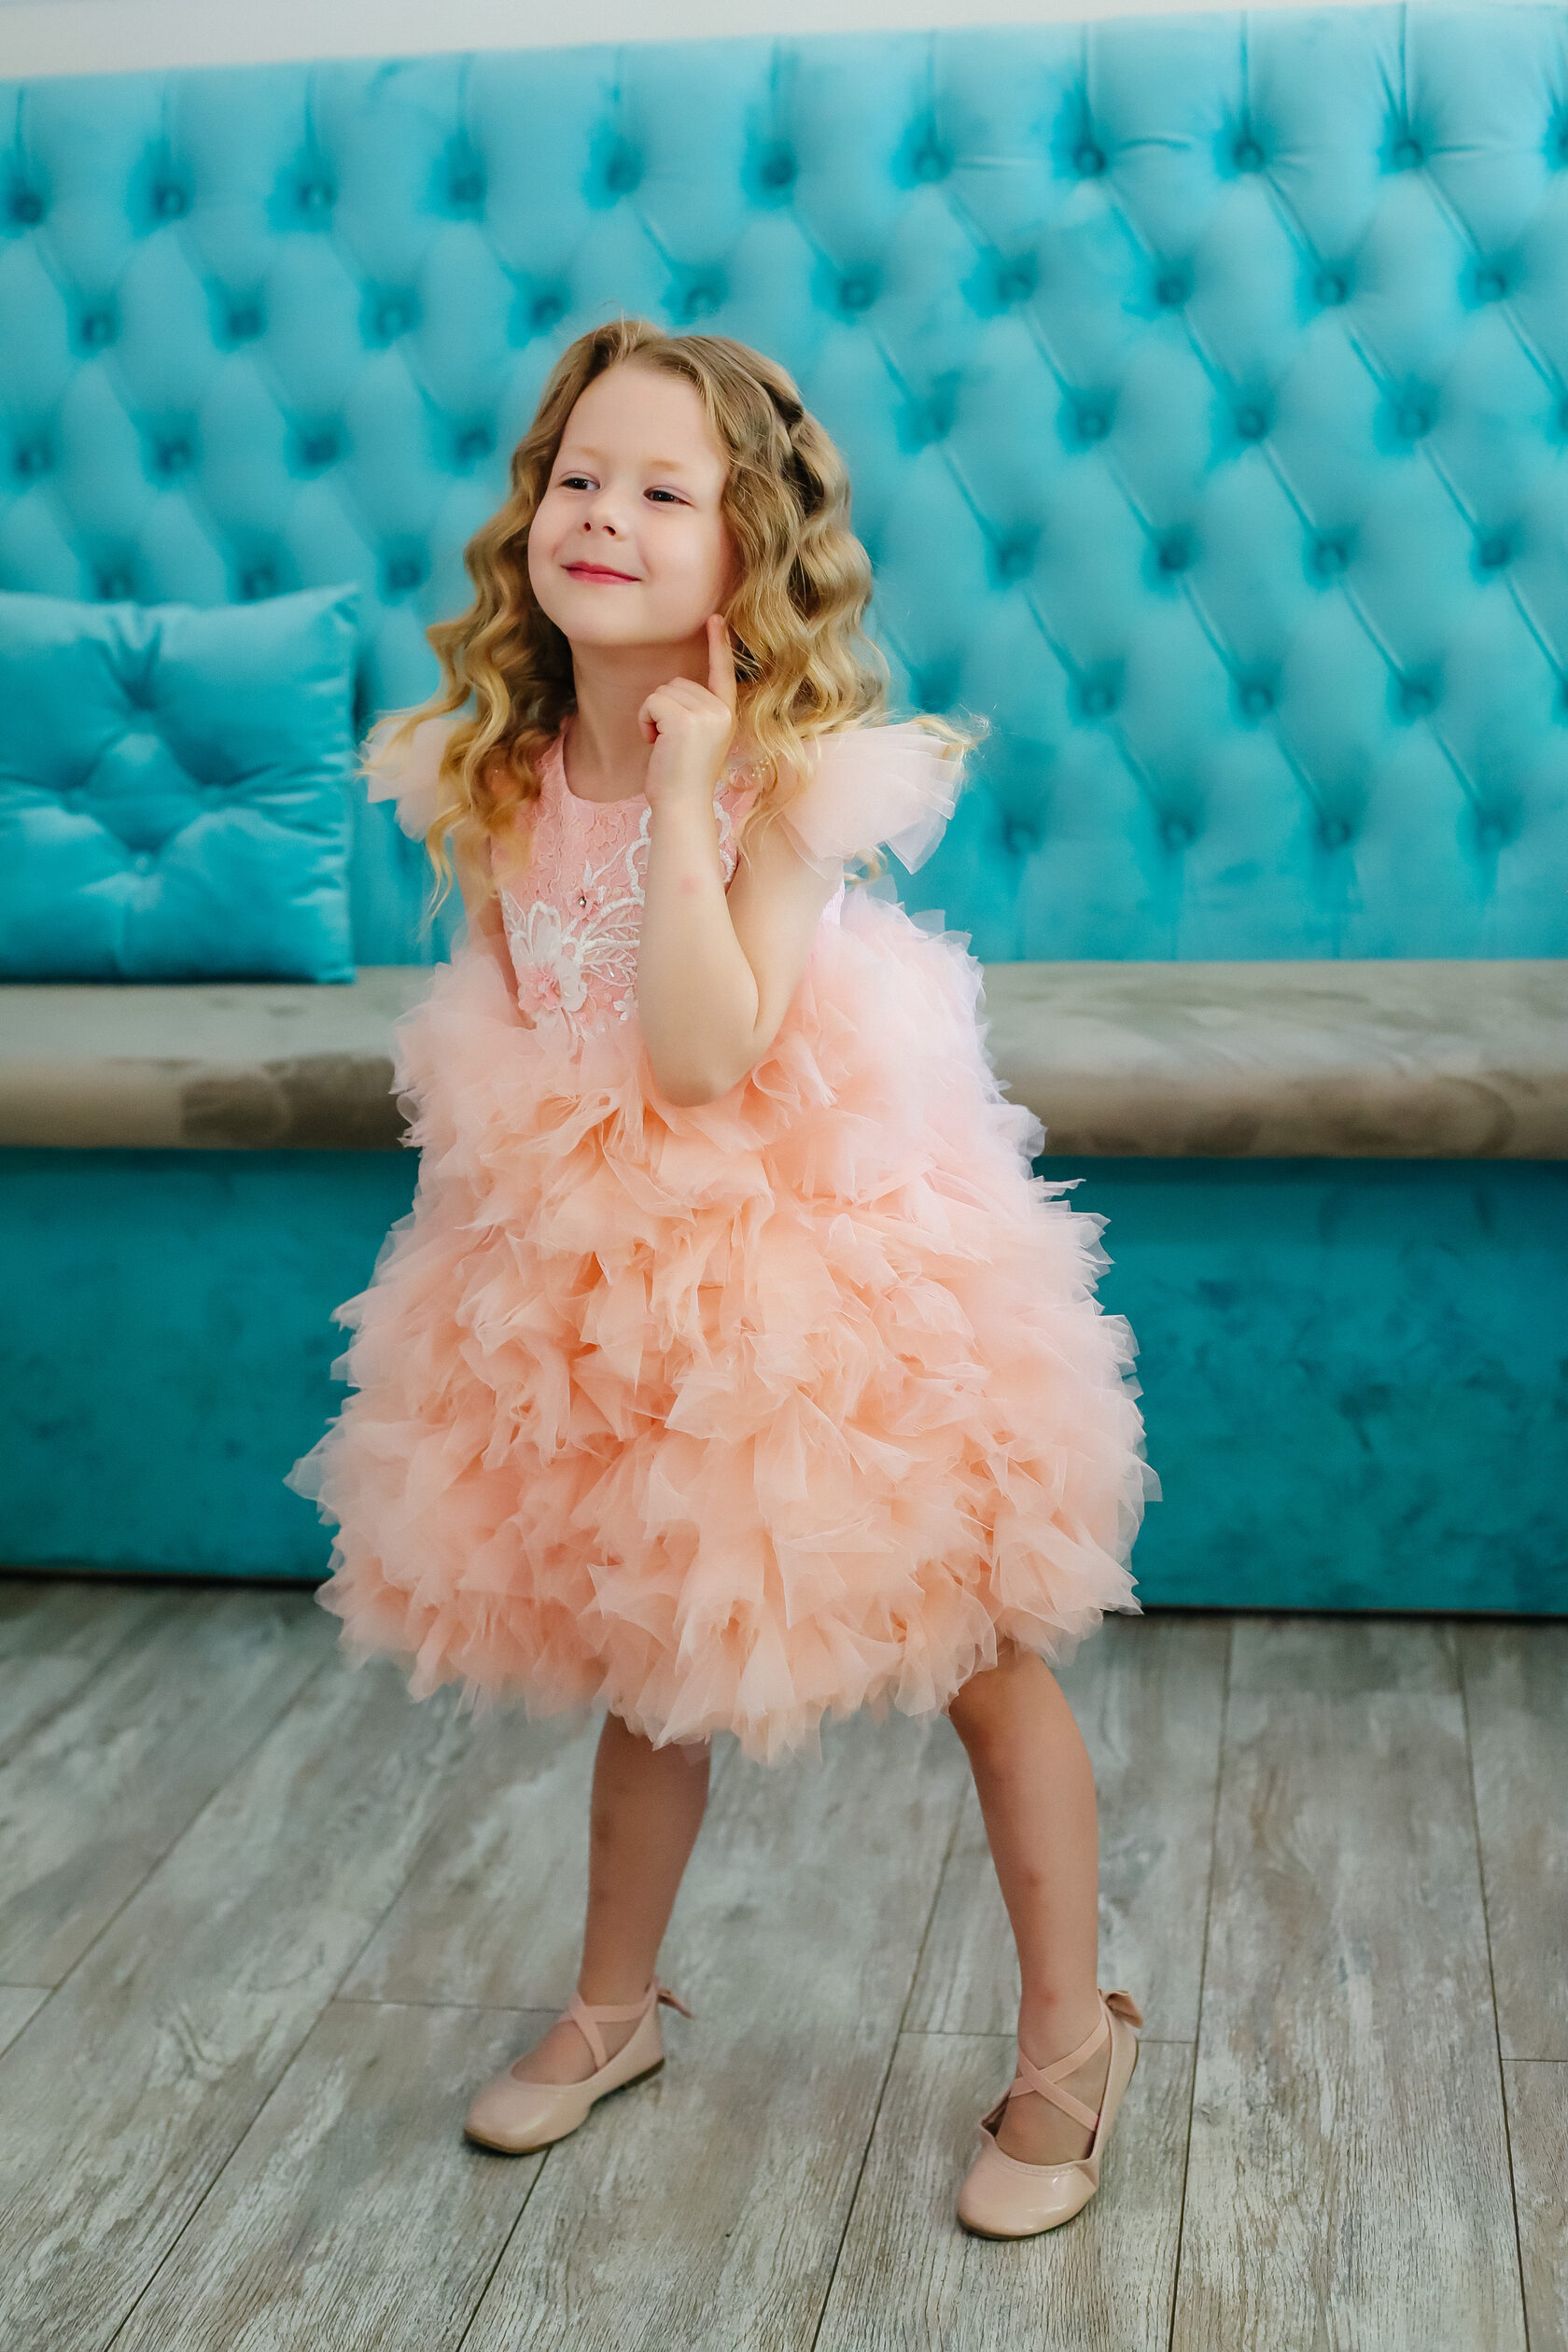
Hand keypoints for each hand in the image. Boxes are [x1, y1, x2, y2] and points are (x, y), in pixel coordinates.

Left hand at [636, 615, 736, 814]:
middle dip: (662, 708)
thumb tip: (674, 689)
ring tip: (663, 745)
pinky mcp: (685, 720)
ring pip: (663, 691)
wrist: (682, 807)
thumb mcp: (696, 741)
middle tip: (669, 742)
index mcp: (726, 715)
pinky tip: (654, 743)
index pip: (723, 673)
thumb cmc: (681, 780)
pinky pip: (652, 702)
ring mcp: (706, 714)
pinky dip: (645, 720)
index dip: (719, 645)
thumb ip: (694, 713)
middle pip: (678, 682)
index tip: (715, 618)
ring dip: (652, 715)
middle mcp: (721, 711)